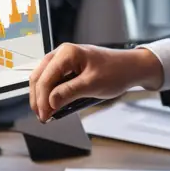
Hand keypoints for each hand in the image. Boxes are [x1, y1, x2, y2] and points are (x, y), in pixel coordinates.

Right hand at [29, 43, 162, 121]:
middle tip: (42, 117)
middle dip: (38, 98)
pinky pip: (53, 80)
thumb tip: (50, 103)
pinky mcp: (68, 67)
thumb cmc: (116, 72)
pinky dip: (51, 93)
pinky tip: (53, 105)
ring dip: (42, 96)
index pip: (46, 78)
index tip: (44, 116)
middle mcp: (62, 54)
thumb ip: (69, 93)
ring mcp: (64, 60)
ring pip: (43, 79)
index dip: (42, 99)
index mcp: (67, 53)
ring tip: (46, 113)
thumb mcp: (93, 85)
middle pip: (39, 77)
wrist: (130, 68)